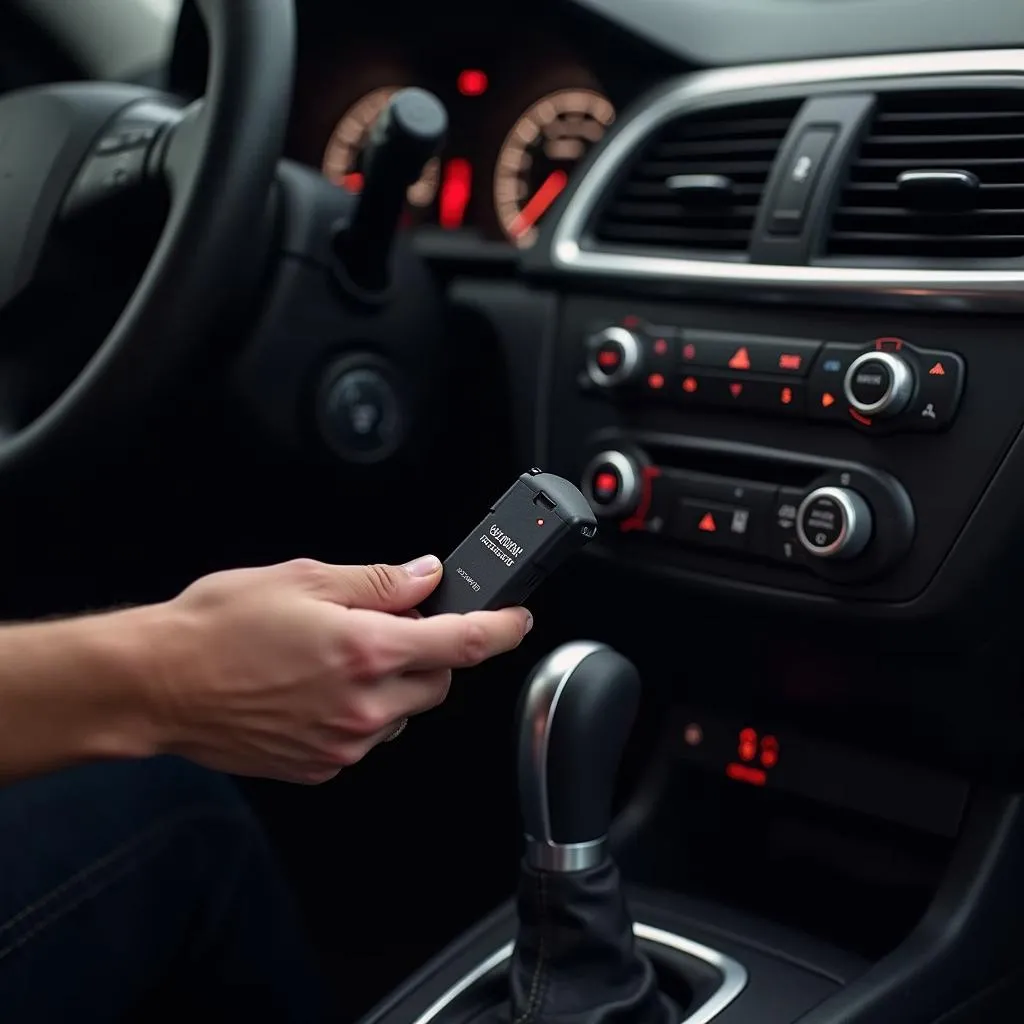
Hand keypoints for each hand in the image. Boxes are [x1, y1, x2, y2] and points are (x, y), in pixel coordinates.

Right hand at [135, 556, 531, 783]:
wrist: (158, 683)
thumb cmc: (218, 626)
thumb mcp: (304, 578)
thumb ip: (378, 582)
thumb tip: (426, 576)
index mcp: (364, 650)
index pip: (461, 642)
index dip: (500, 629)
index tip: (517, 620)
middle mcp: (362, 705)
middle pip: (438, 680)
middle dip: (432, 651)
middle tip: (394, 626)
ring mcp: (342, 743)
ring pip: (403, 712)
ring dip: (394, 683)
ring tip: (341, 656)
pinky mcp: (320, 766)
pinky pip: (367, 738)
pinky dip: (362, 711)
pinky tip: (319, 688)